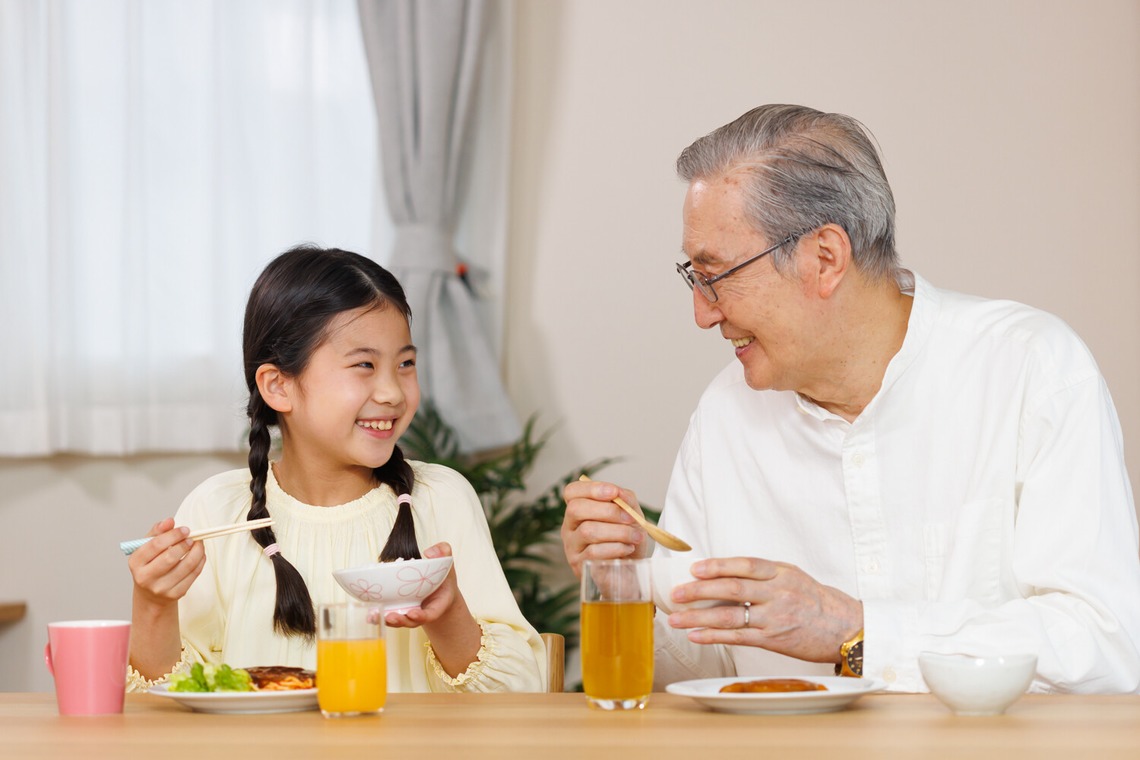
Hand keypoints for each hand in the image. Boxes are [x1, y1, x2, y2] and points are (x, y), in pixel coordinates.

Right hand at [128, 518, 205, 606]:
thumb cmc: (150, 564)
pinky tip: (200, 555)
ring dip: (197, 551)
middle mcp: (145, 577)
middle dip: (185, 544)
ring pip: (186, 566)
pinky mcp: (175, 594)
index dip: (173, 535)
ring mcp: (161, 588)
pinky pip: (193, 574)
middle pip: (170, 557)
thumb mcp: (147, 547)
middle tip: (192, 537)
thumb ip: (157, 531)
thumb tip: (169, 521)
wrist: (150, 594)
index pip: (156, 545)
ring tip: (199, 543)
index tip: (185, 529)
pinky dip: (200, 561)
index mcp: (136, 562)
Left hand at [385, 542, 482, 678]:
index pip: (430, 614)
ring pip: (399, 620)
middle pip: (412, 621)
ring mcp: (410, 612)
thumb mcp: (447, 563)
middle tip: (392, 617)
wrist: (439, 589)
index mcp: (437, 604)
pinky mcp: (399, 609)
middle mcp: (423, 611)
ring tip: (376, 616)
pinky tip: (370, 616)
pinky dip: (379, 618)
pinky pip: (389, 615)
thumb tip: (429, 552)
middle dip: (401, 620)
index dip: (421, 616)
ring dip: (388, 620)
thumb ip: (443, 552)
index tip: (413, 613)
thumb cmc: (442, 576)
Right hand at [560, 478, 648, 576]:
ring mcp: (571, 546)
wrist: (633, 571)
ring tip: (635, 537)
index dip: (591, 489)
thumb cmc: (628, 541)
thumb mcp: (631, 516)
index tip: (614, 492)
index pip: (572, 492)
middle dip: (608, 511)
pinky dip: (616, 548)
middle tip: (630, 518)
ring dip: (617, 532)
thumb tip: (618, 492)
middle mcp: (570, 527)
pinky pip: (593, 552)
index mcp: (580, 510)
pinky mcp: (579, 565)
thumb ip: (626, 500)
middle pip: (576, 509)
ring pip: (587, 531)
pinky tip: (628, 548)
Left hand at [665, 556, 862, 663]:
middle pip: (732, 589)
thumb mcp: (791, 575)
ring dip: (699, 617)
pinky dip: (714, 636)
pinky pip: (739, 637)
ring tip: (676, 618)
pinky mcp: (773, 640)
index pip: (745, 565)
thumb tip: (721, 571)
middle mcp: (777, 593)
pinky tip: (696, 635)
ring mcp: (775, 618)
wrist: (845, 626)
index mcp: (780, 573)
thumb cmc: (814, 599)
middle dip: (699, 591)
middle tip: (676, 593)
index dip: (718, 565)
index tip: (695, 568)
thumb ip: (762, 573)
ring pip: (730, 616)